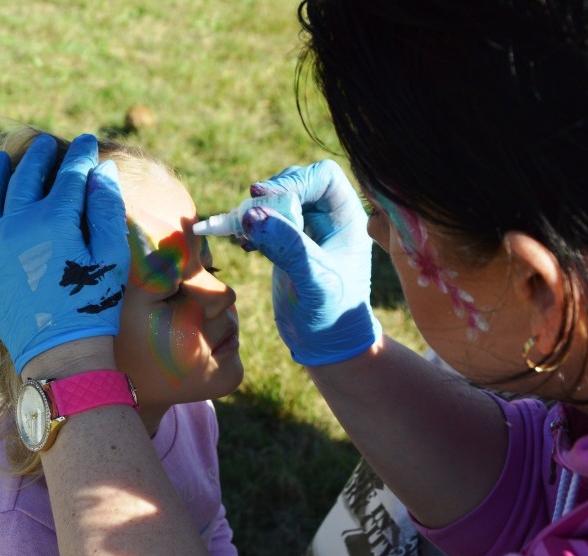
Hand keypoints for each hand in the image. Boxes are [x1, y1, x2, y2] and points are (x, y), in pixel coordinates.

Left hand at [0, 134, 129, 372]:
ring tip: (0, 160)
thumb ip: (106, 207)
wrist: (61, 351)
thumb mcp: (112, 253)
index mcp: (55, 218)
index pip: (69, 174)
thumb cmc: (94, 302)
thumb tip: (101, 169)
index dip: (80, 155)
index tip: (85, 142)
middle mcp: (17, 223)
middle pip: (26, 178)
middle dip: (39, 157)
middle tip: (45, 146)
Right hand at [243, 160, 380, 364]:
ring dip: (254, 211)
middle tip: (247, 217)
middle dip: (269, 196)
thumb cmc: (332, 316)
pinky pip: (265, 221)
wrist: (326, 346)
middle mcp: (329, 220)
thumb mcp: (313, 281)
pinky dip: (249, 226)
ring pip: (276, 200)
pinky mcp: (286, 244)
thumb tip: (251, 215)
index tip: (265, 200)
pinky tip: (243, 243)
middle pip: (296, 182)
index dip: (294, 182)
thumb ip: (287, 246)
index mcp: (347, 220)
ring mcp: (306, 231)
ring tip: (240, 232)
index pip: (322, 177)